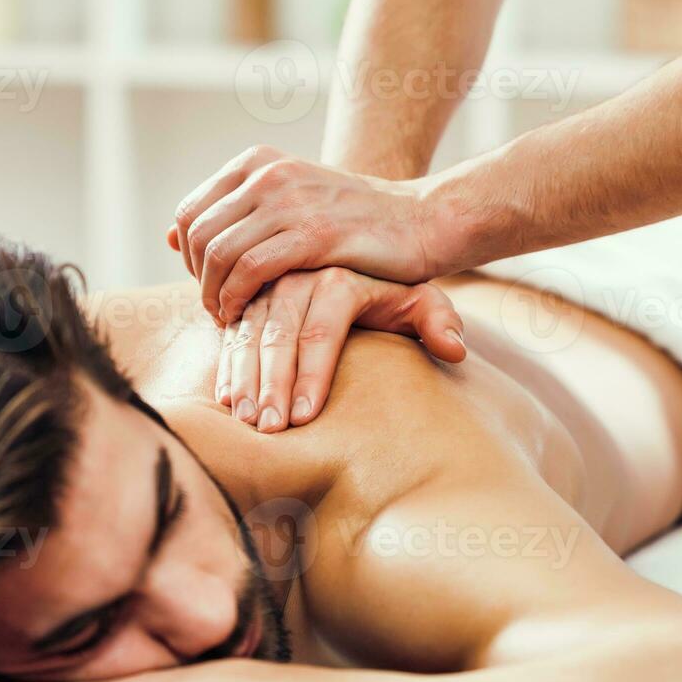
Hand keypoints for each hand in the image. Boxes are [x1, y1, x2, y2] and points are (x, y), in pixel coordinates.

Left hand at [170, 145, 444, 324]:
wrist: (420, 221)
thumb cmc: (353, 223)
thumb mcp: (286, 205)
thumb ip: (232, 216)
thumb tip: (168, 236)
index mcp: (257, 164)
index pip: (190, 213)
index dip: (190, 258)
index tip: (211, 287)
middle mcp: (268, 175)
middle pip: (196, 235)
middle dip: (198, 281)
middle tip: (217, 310)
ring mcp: (290, 201)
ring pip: (217, 254)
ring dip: (214, 296)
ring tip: (228, 320)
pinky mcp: (314, 234)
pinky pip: (250, 269)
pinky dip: (237, 300)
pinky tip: (247, 318)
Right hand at [216, 267, 465, 431]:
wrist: (358, 253)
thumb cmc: (391, 291)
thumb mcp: (420, 298)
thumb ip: (439, 320)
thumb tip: (454, 350)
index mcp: (338, 280)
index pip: (322, 330)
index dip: (312, 375)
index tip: (306, 418)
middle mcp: (298, 278)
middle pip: (279, 335)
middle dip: (273, 385)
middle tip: (270, 428)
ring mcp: (268, 287)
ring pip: (249, 333)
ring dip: (245, 379)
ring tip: (246, 420)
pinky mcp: (248, 299)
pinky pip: (232, 331)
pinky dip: (227, 365)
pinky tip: (227, 401)